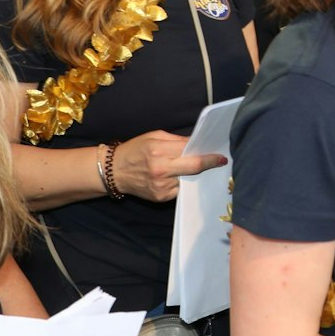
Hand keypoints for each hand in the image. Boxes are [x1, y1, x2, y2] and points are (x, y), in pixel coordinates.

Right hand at [113, 130, 227, 201]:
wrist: (114, 172)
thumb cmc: (134, 150)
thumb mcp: (154, 137)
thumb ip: (176, 140)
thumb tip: (196, 144)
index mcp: (159, 152)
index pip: (190, 153)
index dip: (207, 155)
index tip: (220, 156)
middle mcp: (161, 170)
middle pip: (193, 168)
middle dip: (208, 164)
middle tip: (219, 162)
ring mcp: (161, 186)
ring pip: (187, 179)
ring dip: (191, 174)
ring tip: (186, 168)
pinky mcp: (161, 197)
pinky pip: (179, 189)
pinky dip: (180, 182)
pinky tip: (174, 177)